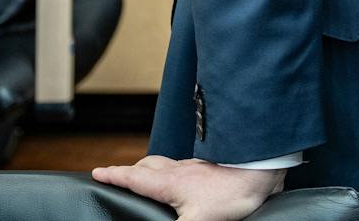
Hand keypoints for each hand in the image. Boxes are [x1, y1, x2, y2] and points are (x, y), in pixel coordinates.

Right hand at [92, 156, 283, 220]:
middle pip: (147, 165)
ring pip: (166, 164)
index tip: (97, 171)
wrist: (261, 170)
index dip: (114, 175)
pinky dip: (173, 171)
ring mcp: (195, 166)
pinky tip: (184, 180)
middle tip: (119, 175)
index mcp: (169, 182)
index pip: (134, 177)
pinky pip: (183, 167)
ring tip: (147, 177)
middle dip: (130, 171)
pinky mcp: (210, 168)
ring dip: (151, 169)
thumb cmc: (231, 193)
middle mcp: (179, 170)